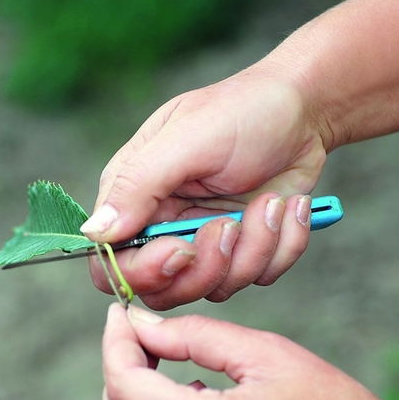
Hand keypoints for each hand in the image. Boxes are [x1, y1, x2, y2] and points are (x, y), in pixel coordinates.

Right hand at [83, 70, 325, 309]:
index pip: (113, 263)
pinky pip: (259, 276)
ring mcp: (206, 241)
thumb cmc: (242, 110)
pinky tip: (288, 206)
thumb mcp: (187, 138)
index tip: (182, 250)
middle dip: (207, 267)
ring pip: (216, 288)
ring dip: (255, 248)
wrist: (303, 111)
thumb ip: (138, 185)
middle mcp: (165, 225)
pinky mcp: (245, 248)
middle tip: (230, 225)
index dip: (144, 272)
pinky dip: (283, 245)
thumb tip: (94, 233)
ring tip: (271, 202)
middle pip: (165, 289)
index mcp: (136, 196)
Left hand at [102, 304, 398, 399]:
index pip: (124, 385)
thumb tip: (143, 323)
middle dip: (120, 366)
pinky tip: (187, 394)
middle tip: (141, 332)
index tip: (119, 312)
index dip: (115, 341)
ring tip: (162, 359)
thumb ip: (196, 336)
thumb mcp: (264, 354)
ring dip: (132, 393)